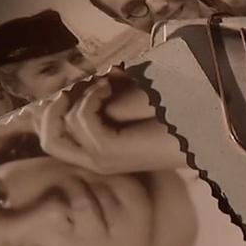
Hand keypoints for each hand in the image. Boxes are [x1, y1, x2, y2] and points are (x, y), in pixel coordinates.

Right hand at [37, 77, 182, 173]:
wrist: (199, 125)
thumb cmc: (169, 109)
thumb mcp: (125, 99)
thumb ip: (97, 97)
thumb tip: (65, 86)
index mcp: (98, 150)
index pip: (54, 138)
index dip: (47, 111)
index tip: (65, 86)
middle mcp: (96, 160)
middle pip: (49, 142)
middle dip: (51, 110)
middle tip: (73, 87)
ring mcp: (101, 160)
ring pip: (58, 133)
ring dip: (76, 99)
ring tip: (103, 85)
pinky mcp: (108, 153)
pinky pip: (80, 122)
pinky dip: (89, 99)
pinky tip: (108, 87)